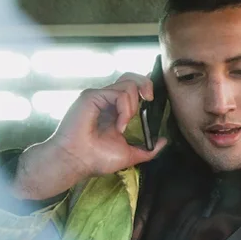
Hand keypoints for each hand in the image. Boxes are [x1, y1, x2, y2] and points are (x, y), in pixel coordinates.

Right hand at [12, 73, 167, 199]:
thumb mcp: (129, 155)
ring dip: (132, 106)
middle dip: (146, 84)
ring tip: (124, 126)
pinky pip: (118, 93)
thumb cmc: (96, 159)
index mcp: (114, 109)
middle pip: (130, 77)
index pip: (131, 88)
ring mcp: (99, 96)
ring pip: (128, 83)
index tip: (153, 96)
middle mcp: (106, 100)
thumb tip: (164, 141)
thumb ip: (147, 149)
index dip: (145, 85)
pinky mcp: (92, 96)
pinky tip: (119, 126)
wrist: (76, 162)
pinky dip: (124, 109)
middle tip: (150, 100)